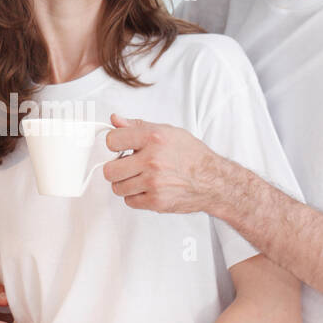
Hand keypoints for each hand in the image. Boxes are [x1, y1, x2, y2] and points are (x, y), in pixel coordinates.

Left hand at [103, 113, 225, 213]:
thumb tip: (115, 121)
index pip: (112, 141)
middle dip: (117, 168)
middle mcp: (152, 160)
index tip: (119, 148)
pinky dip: (135, 196)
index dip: (114, 145)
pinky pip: (129, 201)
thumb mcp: (167, 131)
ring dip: (126, 184)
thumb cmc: (192, 155)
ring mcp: (153, 183)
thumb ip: (137, 126)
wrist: (212, 180)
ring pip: (118, 187)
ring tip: (140, 177)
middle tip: (127, 166)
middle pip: (110, 170)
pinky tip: (147, 188)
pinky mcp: (156, 201)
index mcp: (153, 138)